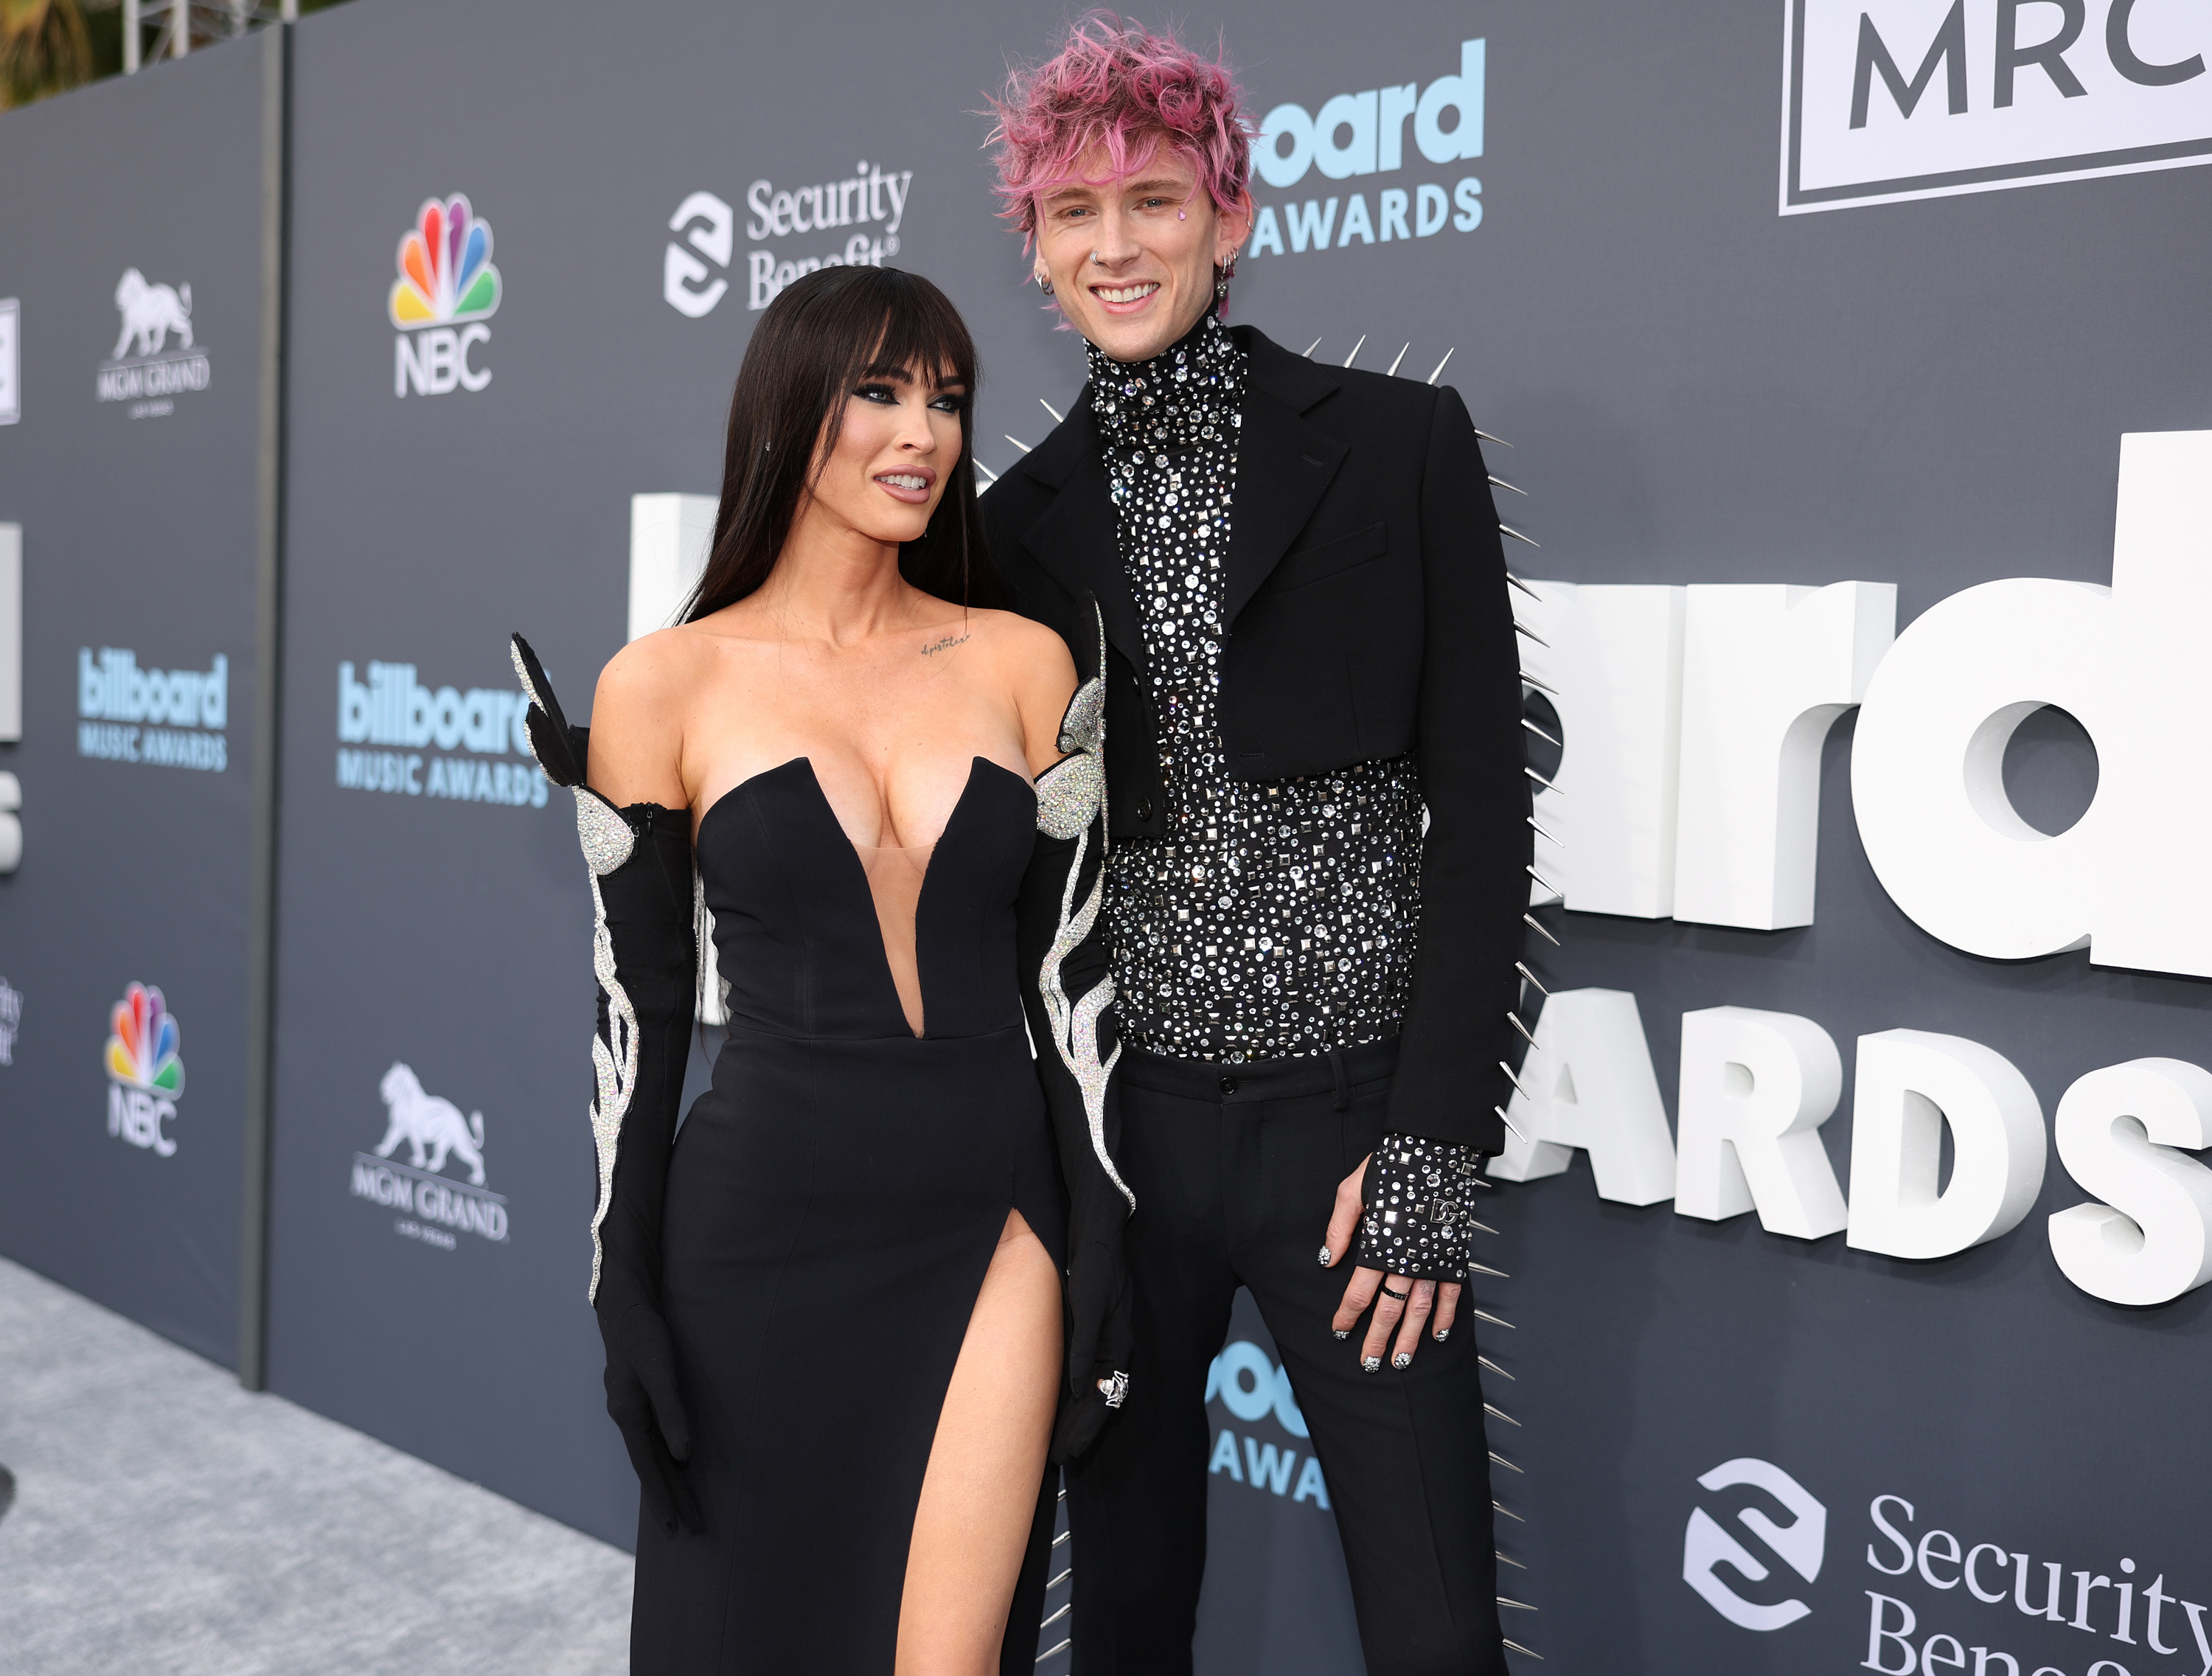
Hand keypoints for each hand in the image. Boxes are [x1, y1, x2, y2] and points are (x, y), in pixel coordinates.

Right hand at [601, 1297, 702, 1532]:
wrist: (625, 1305)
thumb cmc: (645, 1336)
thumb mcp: (661, 1372)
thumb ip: (672, 1412)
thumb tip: (683, 1456)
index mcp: (628, 1416)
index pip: (648, 1467)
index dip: (662, 1497)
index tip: (675, 1526)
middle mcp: (626, 1417)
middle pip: (652, 1466)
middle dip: (671, 1497)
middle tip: (692, 1528)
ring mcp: (631, 1408)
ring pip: (652, 1453)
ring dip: (669, 1479)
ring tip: (686, 1504)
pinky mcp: (638, 1397)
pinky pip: (652, 1436)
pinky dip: (665, 1454)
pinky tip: (675, 1459)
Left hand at [1322, 1154, 1461, 1369]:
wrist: (1433, 1149)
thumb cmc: (1389, 1166)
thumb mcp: (1350, 1191)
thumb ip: (1338, 1229)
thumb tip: (1327, 1261)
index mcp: (1379, 1246)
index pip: (1359, 1293)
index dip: (1347, 1316)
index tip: (1339, 1332)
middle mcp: (1406, 1259)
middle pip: (1388, 1310)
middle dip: (1377, 1339)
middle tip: (1369, 1364)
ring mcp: (1432, 1260)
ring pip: (1419, 1310)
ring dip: (1409, 1338)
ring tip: (1400, 1362)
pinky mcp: (1453, 1256)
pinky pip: (1451, 1294)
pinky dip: (1445, 1317)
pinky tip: (1437, 1335)